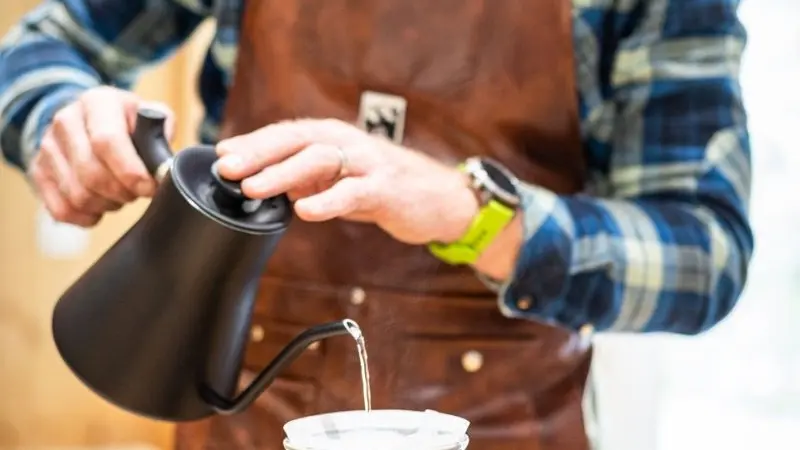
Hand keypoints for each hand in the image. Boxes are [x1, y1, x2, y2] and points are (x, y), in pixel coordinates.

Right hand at [28, 86, 173, 226]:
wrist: (90, 121)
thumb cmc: (128, 123)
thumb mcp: (149, 115)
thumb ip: (163, 132)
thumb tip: (164, 164)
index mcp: (97, 102)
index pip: (107, 141)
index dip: (131, 172)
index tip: (149, 188)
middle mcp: (66, 120)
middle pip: (92, 174)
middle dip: (123, 193)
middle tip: (137, 192)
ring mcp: (47, 147)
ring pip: (78, 196)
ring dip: (107, 205)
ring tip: (120, 194)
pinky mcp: (39, 171)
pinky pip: (62, 210)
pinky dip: (87, 217)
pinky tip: (101, 207)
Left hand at [216, 118, 478, 244]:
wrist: (438, 197)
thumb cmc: (382, 186)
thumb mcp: (337, 178)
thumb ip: (302, 178)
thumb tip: (257, 183)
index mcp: (331, 138)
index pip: (284, 134)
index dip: (252, 143)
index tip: (220, 154)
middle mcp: (346, 142)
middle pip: (296, 140)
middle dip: (258, 153)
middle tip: (227, 168)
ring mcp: (366, 163)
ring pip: (319, 160)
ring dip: (284, 172)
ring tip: (255, 188)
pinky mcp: (385, 188)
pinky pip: (352, 192)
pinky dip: (327, 201)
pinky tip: (305, 210)